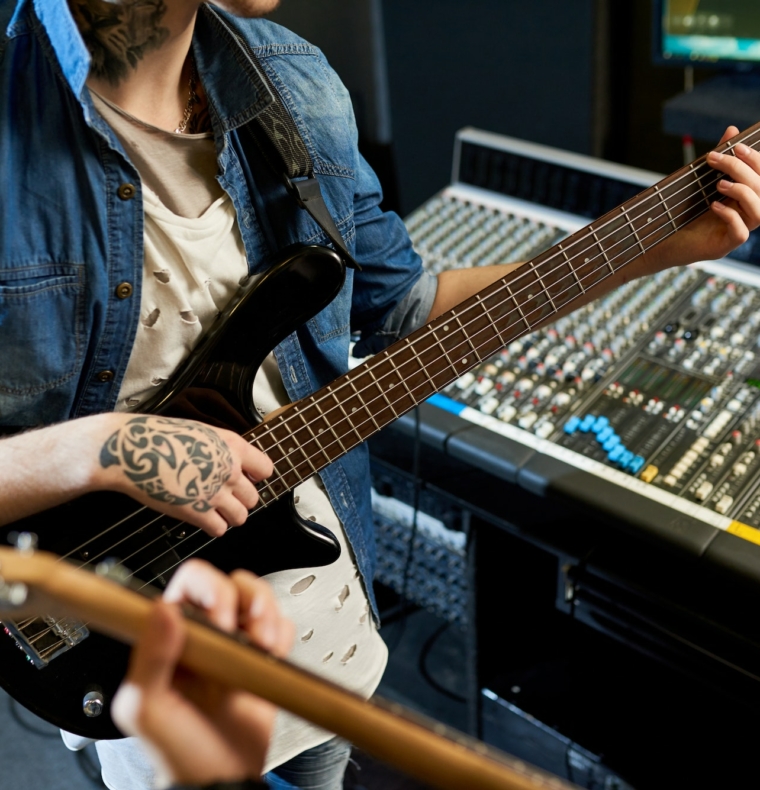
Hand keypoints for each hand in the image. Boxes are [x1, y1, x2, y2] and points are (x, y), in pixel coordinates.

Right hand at [96, 413, 273, 535]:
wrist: (134, 449)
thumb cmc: (162, 438)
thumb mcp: (204, 432)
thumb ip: (225, 450)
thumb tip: (238, 465)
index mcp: (233, 446)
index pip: (266, 469)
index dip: (256, 477)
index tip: (247, 479)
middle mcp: (229, 470)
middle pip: (254, 498)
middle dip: (239, 500)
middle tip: (224, 497)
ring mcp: (214, 492)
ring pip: (241, 517)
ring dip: (228, 516)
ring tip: (213, 509)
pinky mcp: (197, 512)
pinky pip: (219, 529)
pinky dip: (212, 526)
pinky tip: (200, 516)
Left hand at [111, 560, 293, 785]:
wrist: (224, 781)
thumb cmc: (179, 754)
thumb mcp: (147, 711)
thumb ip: (148, 659)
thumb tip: (160, 612)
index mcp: (169, 638)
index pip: (188, 584)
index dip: (207, 589)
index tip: (220, 615)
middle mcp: (203, 635)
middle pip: (228, 582)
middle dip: (244, 597)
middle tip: (243, 628)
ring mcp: (235, 644)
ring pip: (257, 596)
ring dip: (266, 612)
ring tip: (261, 642)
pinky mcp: (263, 657)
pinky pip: (281, 625)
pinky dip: (282, 633)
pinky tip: (271, 655)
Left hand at [651, 126, 759, 268]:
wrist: (659, 242)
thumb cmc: (682, 213)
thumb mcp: (701, 183)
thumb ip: (719, 160)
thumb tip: (732, 130)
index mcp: (745, 198)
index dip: (756, 160)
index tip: (737, 146)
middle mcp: (745, 214)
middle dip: (743, 170)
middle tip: (718, 160)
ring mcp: (737, 231)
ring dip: (743, 193)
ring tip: (719, 184)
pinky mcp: (724, 246)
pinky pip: (741, 233)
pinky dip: (730, 217)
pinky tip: (714, 206)